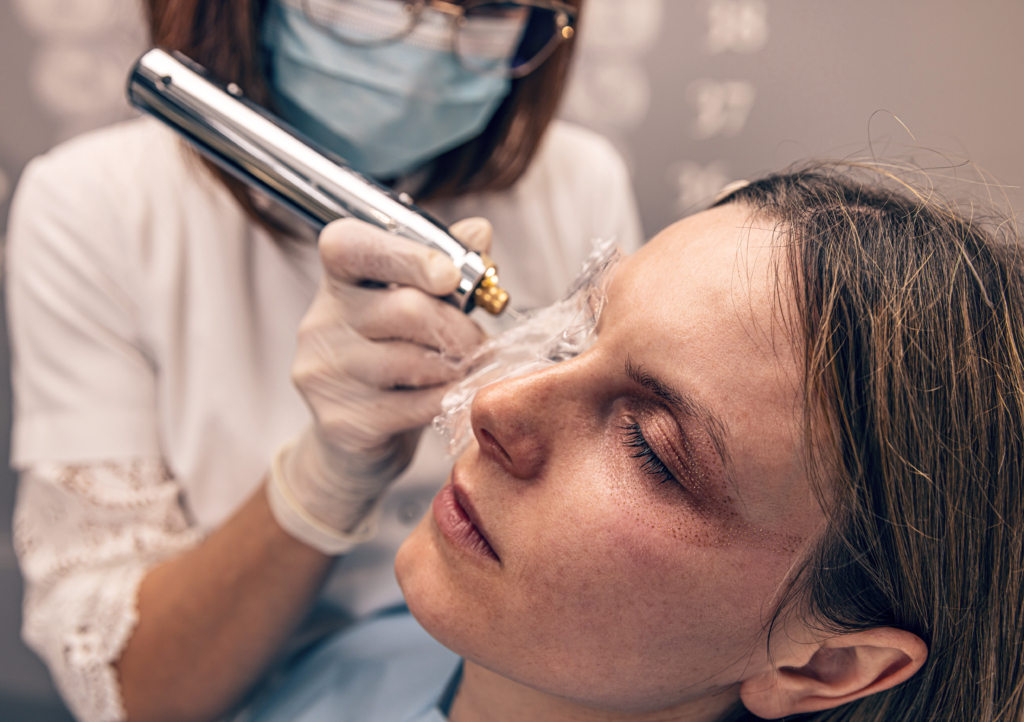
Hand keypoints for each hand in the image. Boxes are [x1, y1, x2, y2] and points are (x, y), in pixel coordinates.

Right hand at [269, 217, 492, 548]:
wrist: (353, 442)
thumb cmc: (392, 359)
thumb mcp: (417, 306)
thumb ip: (446, 268)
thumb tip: (478, 230)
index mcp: (337, 279)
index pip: (353, 246)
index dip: (409, 255)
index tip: (450, 276)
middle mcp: (320, 321)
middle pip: (406, 309)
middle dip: (460, 327)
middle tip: (482, 343)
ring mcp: (323, 373)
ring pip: (415, 361)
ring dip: (459, 367)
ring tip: (469, 370)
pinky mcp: (340, 421)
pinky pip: (415, 407)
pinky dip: (449, 400)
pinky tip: (456, 398)